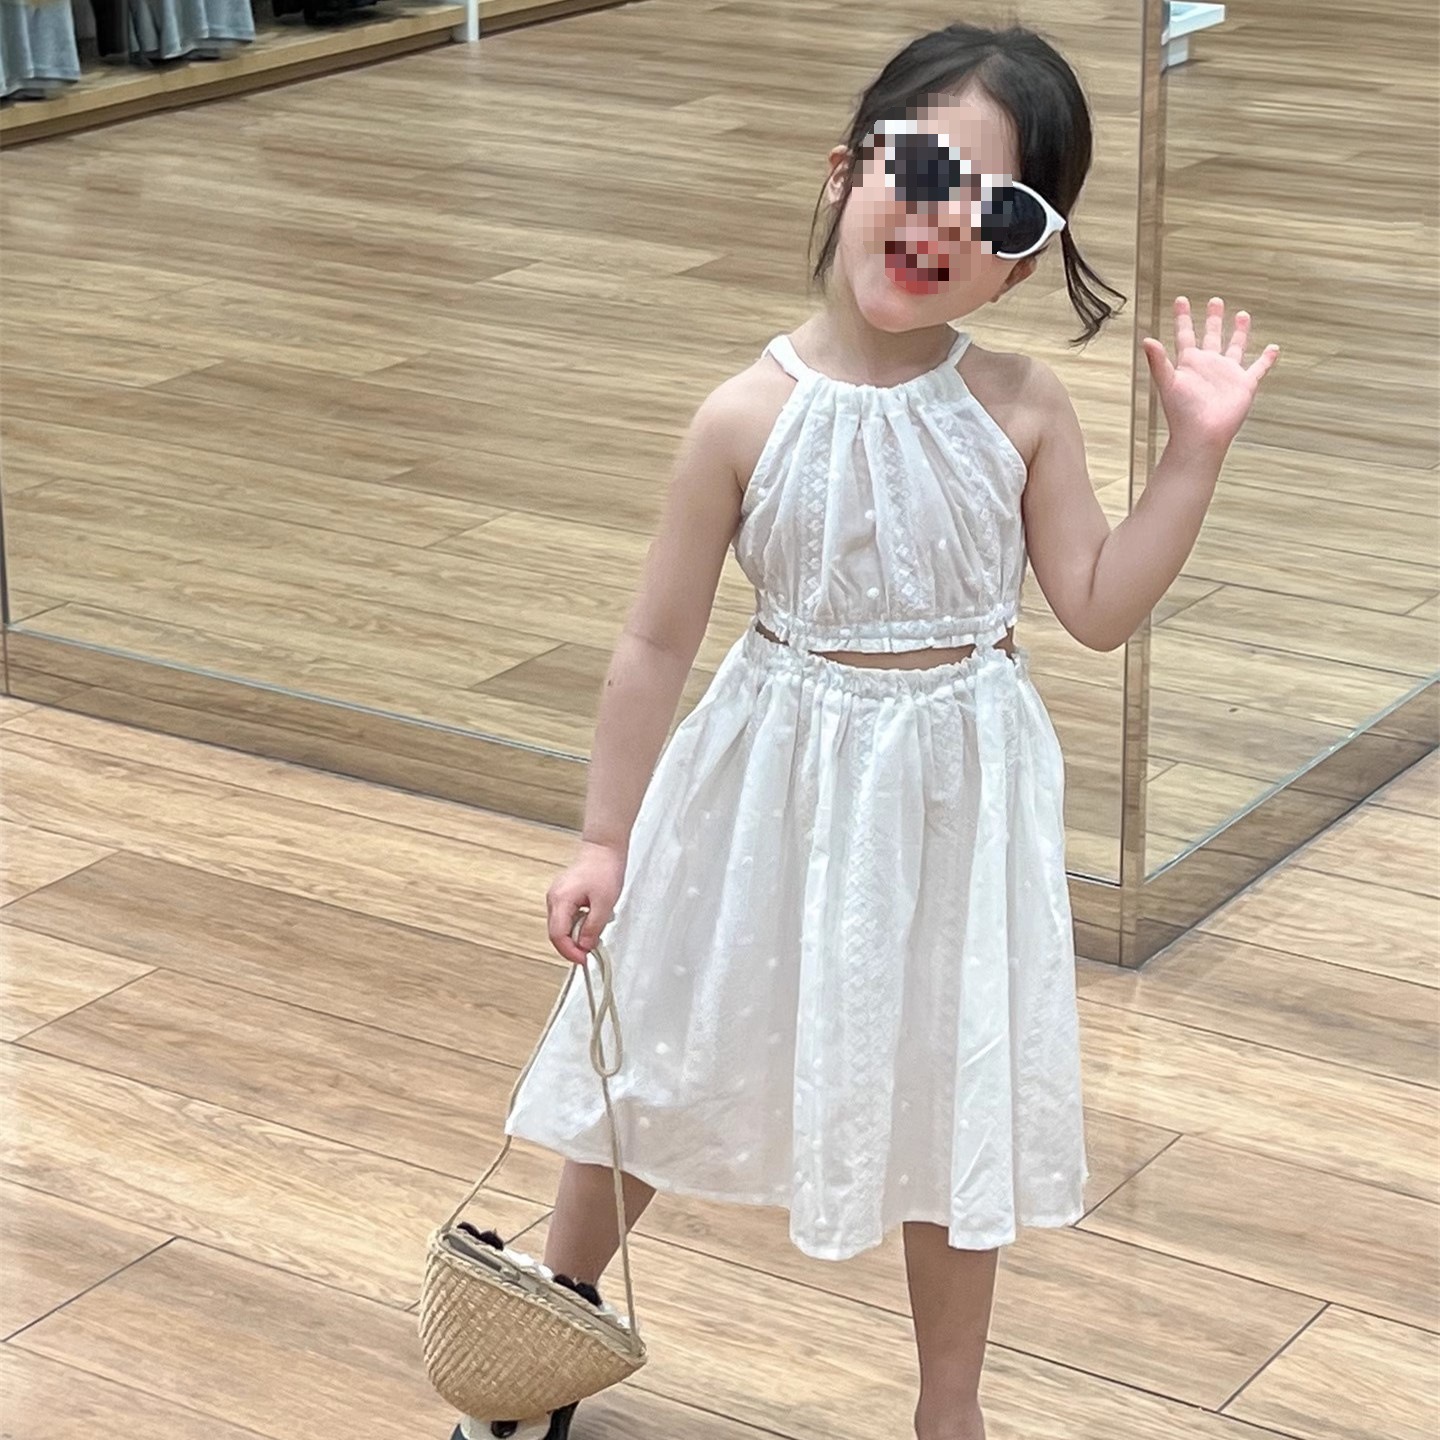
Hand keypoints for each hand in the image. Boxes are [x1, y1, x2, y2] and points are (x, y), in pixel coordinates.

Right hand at [546, 840, 626, 963]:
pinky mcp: (563, 896)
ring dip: (575, 936)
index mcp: (560, 900)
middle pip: (556, 933)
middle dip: (572, 946)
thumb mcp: (604, 903)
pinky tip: (591, 923)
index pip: (557, 935)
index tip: (584, 959)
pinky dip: (577, 926)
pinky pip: (566, 918)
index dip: (569, 951)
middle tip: (590, 952)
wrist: (604, 849)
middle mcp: (554, 899)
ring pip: (561, 926)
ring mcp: (556, 897)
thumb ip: (593, 927)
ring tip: (594, 935)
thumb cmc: (604, 869)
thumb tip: (584, 946)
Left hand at [1142, 297, 1278, 453]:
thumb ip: (1158, 362)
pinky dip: (1266, 359)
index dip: (1183, 318)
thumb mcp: (1169, 383)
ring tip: (1242, 314)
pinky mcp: (1244, 384)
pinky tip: (1274, 348)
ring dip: (1239, 332)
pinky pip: (1258, 368)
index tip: (1181, 300)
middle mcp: (1209, 365)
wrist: (1202, 434)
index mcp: (1190, 363)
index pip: (1186, 335)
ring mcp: (1227, 374)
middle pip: (1212, 336)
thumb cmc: (1182, 413)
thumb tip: (1146, 340)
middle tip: (1215, 300)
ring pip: (1235, 347)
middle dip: (1213, 319)